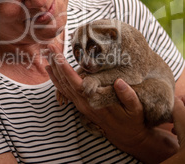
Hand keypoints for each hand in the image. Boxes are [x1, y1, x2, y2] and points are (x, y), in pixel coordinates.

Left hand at [46, 44, 161, 148]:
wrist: (128, 136)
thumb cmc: (132, 120)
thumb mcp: (136, 108)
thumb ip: (128, 96)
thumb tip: (119, 82)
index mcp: (95, 102)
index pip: (75, 83)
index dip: (65, 69)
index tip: (58, 56)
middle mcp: (84, 104)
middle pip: (65, 82)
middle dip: (57, 64)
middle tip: (50, 47)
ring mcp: (81, 105)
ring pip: (62, 86)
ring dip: (54, 70)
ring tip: (49, 54)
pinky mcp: (81, 105)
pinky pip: (65, 91)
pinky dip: (57, 79)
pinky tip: (52, 70)